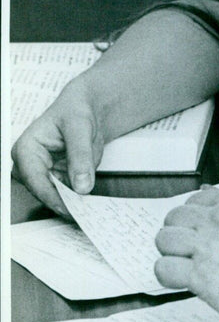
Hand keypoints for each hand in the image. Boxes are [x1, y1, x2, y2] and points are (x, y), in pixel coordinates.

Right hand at [11, 80, 104, 215]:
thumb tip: (81, 186)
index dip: (51, 195)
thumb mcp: (80, 129)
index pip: (34, 179)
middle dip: (62, 202)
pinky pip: (66, 193)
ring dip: (70, 203)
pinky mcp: (58, 178)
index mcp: (26, 148)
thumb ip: (80, 157)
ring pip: (54, 195)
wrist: (87, 108)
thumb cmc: (76, 110)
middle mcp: (30, 164)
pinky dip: (77, 198)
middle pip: (42, 191)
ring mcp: (44, 173)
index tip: (68, 207)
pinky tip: (89, 204)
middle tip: (81, 213)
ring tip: (87, 211)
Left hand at [155, 187, 218, 321]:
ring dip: (171, 255)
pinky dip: (169, 277)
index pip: (195, 200)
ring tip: (186, 268)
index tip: (199, 234)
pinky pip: (164, 268)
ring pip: (164, 239)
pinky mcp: (200, 274)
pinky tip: (185, 283)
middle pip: (174, 218)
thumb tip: (208, 192)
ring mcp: (208, 245)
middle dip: (178, 236)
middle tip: (190, 254)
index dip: (193, 220)